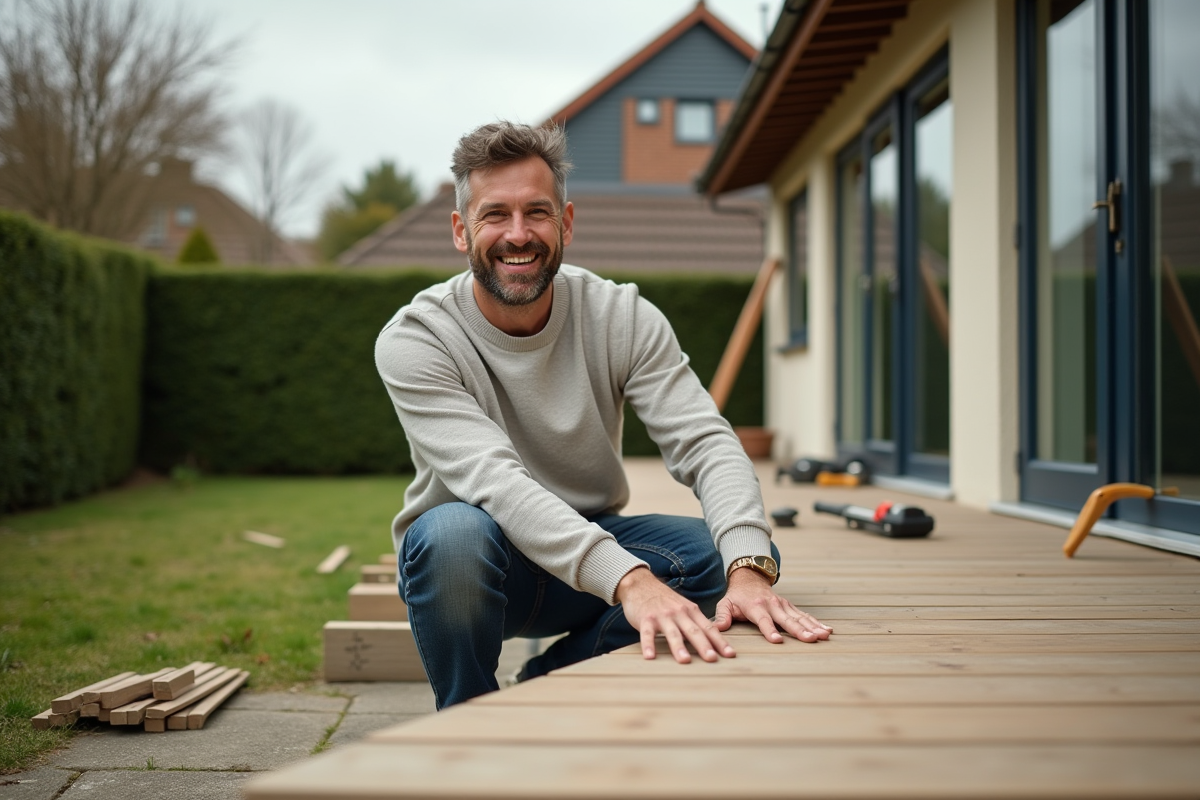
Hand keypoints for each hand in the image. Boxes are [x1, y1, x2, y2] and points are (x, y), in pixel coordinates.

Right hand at [616, 567, 736, 662]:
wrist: (640, 583)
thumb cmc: (664, 600)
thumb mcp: (683, 607)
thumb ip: (695, 622)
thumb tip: (712, 642)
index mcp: (690, 611)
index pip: (708, 628)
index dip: (720, 641)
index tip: (730, 655)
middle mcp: (679, 613)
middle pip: (693, 631)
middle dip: (704, 645)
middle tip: (712, 659)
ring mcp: (662, 615)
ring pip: (672, 632)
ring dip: (679, 647)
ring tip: (685, 661)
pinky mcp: (645, 618)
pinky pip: (647, 634)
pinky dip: (648, 645)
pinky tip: (650, 657)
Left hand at [713, 567, 832, 643]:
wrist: (749, 578)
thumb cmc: (736, 596)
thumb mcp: (725, 603)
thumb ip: (722, 616)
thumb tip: (718, 629)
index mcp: (755, 606)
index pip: (763, 620)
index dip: (769, 630)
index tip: (777, 640)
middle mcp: (772, 605)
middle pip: (787, 620)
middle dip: (799, 630)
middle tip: (811, 639)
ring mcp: (783, 605)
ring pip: (800, 617)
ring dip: (812, 626)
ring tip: (824, 636)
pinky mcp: (790, 606)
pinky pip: (805, 615)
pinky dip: (816, 622)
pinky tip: (827, 630)